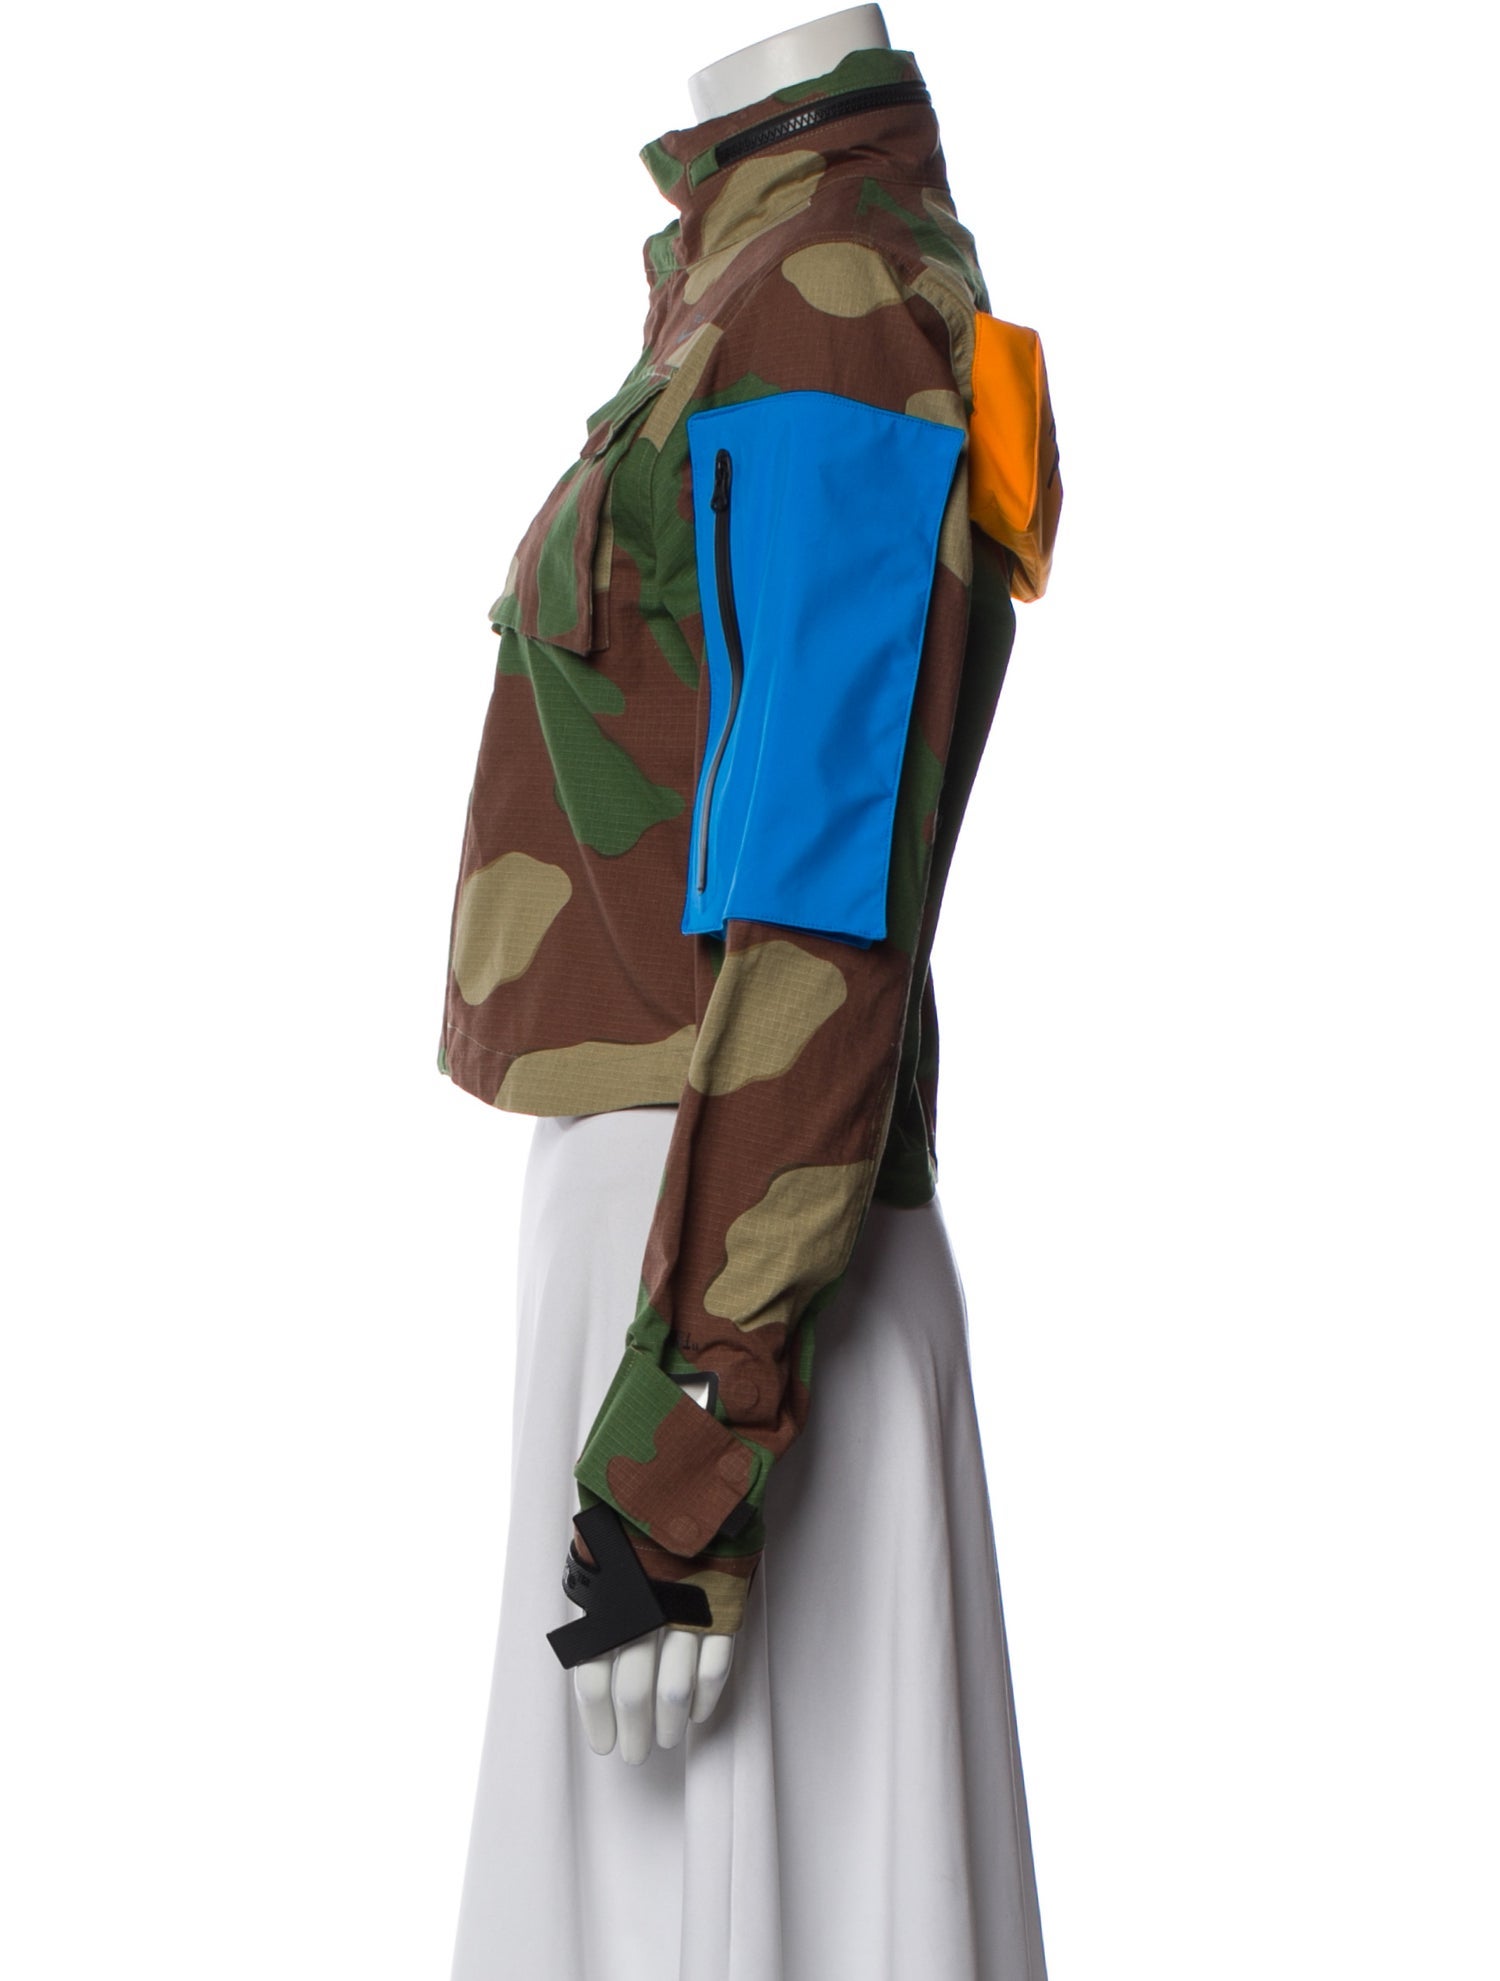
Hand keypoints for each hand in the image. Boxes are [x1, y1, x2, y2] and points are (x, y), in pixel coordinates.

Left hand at [565, 1528, 736, 1760]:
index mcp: (608, 1596)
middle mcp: (644, 1607)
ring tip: (666, 1741)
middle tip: (637, 1755)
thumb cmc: (636, 1514)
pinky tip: (698, 1714)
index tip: (604, 1745)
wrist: (688, 1469)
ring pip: (676, 1686)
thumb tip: (584, 1650)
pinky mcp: (723, 1604)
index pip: (594, 1673)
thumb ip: (598, 1598)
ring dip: (669, 1722)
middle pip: (635, 1690)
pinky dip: (706, 1697)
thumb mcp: (603, 1548)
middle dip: (635, 1731)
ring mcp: (686, 1607)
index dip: (597, 1717)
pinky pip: (715, 1665)